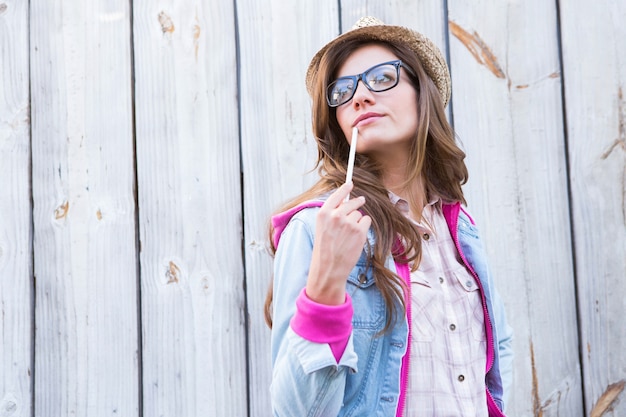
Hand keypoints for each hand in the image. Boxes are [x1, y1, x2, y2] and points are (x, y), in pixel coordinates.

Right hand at [306, 182, 371, 304]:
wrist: (329, 268)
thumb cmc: (325, 250)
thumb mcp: (322, 228)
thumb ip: (332, 214)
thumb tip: (346, 203)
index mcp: (323, 214)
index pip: (336, 195)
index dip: (345, 188)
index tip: (350, 183)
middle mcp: (336, 215)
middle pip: (352, 202)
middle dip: (357, 202)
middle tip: (360, 201)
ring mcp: (348, 223)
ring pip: (359, 213)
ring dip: (357, 221)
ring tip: (349, 235)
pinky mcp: (359, 231)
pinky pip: (366, 221)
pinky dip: (364, 228)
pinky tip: (356, 237)